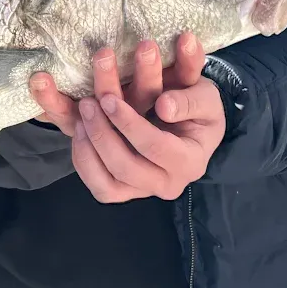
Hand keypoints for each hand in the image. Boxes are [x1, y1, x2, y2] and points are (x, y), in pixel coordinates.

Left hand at [29, 35, 225, 202]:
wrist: (191, 122)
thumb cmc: (198, 108)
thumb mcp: (206, 96)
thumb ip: (190, 100)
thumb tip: (165, 106)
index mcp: (190, 162)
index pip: (156, 147)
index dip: (129, 124)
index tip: (108, 99)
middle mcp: (167, 183)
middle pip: (127, 168)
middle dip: (102, 135)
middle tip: (88, 103)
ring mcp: (143, 190)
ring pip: (107, 185)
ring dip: (88, 150)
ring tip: (81, 115)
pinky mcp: (124, 191)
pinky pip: (98, 186)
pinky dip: (84, 161)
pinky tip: (79, 130)